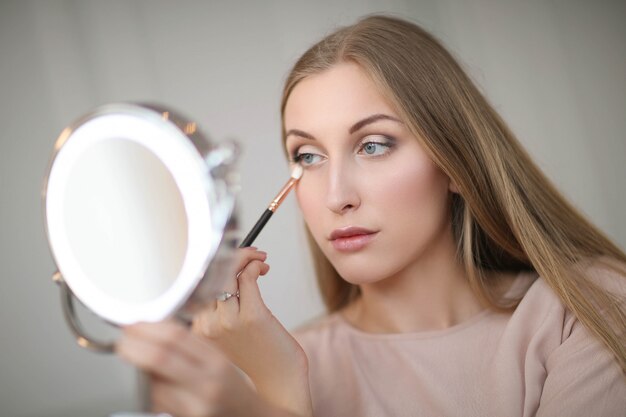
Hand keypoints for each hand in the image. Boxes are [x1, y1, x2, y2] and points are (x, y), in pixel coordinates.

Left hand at [116, 320, 266, 416]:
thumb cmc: (232, 388)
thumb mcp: (218, 359)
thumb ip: (191, 345)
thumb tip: (154, 328)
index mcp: (216, 361)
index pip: (177, 337)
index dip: (150, 328)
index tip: (134, 324)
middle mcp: (207, 383)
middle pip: (161, 358)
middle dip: (134, 347)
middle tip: (122, 340)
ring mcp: (195, 406)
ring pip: (153, 384)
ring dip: (136, 369)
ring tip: (131, 357)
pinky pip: (156, 403)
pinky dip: (145, 390)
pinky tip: (143, 380)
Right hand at [191, 247, 312, 416]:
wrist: (277, 383)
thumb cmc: (256, 358)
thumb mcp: (227, 334)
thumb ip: (220, 310)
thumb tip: (229, 272)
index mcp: (198, 330)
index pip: (198, 285)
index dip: (215, 265)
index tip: (229, 258)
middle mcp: (207, 326)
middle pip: (212, 275)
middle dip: (234, 256)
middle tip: (251, 256)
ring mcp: (228, 321)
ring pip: (229, 273)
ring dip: (246, 258)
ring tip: (260, 260)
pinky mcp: (252, 316)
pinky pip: (247, 278)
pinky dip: (254, 266)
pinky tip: (262, 267)